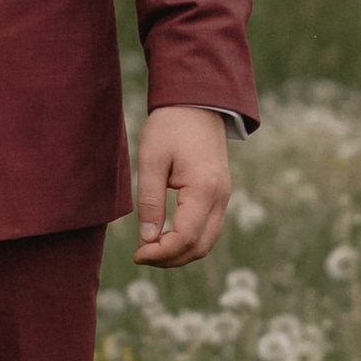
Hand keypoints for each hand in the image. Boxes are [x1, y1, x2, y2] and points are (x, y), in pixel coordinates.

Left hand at [133, 107, 230, 265]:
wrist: (197, 102)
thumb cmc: (170, 126)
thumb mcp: (151, 160)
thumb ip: (150, 201)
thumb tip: (148, 239)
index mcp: (204, 189)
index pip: (185, 237)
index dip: (161, 252)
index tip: (137, 254)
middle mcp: (221, 198)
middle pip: (200, 247)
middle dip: (170, 258)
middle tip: (141, 255)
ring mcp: (224, 197)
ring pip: (207, 241)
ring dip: (180, 252)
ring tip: (150, 249)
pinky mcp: (220, 194)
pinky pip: (208, 228)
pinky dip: (189, 240)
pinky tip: (166, 236)